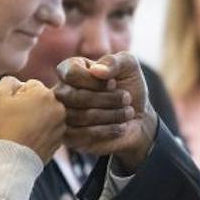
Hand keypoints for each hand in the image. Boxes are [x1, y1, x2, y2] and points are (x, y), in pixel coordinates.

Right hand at [0, 76, 65, 159]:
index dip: (17, 96)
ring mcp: (62, 126)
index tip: (11, 109)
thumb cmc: (2, 128)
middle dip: (29, 106)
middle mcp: (59, 108)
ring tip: (22, 131)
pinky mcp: (60, 141)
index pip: (30, 86)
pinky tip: (28, 139)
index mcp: (46, 94)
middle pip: (41, 100)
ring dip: (36, 119)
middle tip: (16, 120)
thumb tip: (20, 83)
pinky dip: (40, 133)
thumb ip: (9, 81)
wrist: (9, 161)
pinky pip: (49, 130)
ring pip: (46, 115)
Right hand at [54, 53, 156, 168]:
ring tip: (128, 112)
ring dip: (111, 114)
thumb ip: (114, 61)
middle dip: (106, 98)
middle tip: (127, 98)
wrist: (138, 119)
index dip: (95, 80)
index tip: (114, 83)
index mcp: (70, 70)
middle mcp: (61, 92)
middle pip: (73, 96)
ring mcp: (63, 116)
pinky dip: (107, 130)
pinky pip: (82, 135)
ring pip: (79, 116)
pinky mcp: (70, 137)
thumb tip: (97, 70)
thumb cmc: (129, 87)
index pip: (71, 73)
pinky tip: (121, 126)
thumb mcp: (128, 66)